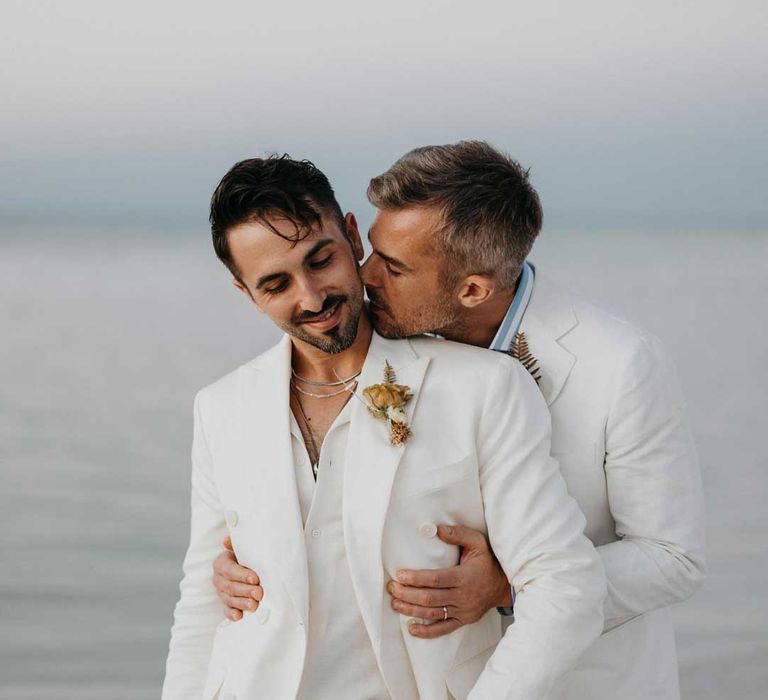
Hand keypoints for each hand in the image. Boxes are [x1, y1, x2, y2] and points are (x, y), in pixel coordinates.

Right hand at [212, 536, 263, 620]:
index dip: (241, 575)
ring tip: (254, 606)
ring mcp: (221, 593)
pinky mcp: (226, 604)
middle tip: (259, 593)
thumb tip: (226, 540)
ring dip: (242, 603)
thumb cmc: (247, 556)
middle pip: (230, 586)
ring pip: (229, 599)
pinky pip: (227, 611)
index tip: (255, 578)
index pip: (229, 570)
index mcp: (221, 563)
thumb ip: (236, 544)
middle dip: (245, 591)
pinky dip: (232, 614)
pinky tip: (239, 617)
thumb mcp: (243, 549)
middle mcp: (218, 578)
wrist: (248, 567)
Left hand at [387, 524, 510, 638]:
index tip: (400, 575)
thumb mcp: (477, 543)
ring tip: (395, 604)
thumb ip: (459, 534)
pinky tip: (412, 629)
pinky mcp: (462, 620)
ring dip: (411, 610)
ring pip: (433, 614)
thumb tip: (437, 529)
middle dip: (408, 594)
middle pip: (430, 598)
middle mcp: (462, 596)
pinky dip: (427, 632)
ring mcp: (462, 611)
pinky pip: (443, 629)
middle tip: (391, 588)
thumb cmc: (486, 562)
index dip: (417, 578)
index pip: (436, 579)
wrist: (502, 586)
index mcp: (464, 577)